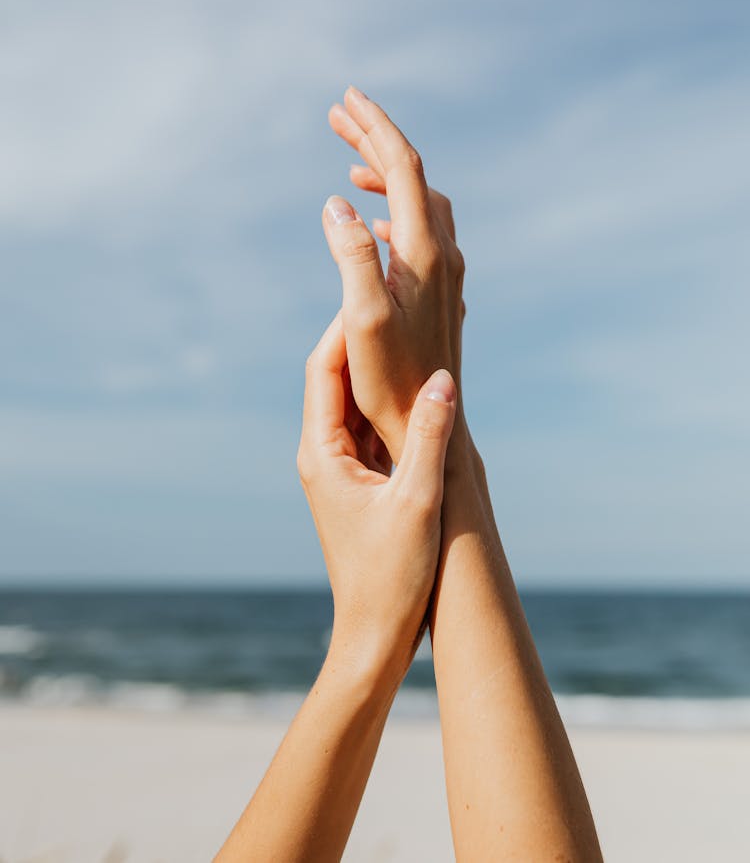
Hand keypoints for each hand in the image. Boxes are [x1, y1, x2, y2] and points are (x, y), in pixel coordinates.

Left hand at [297, 312, 456, 682]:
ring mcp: (341, 467)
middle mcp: (323, 452)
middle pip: (338, 376)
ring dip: (381, 368)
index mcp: (321, 452)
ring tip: (415, 326)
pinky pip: (374, 428)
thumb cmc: (389, 579)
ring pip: (357, 401)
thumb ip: (430, 439)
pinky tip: (425, 386)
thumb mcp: (417, 504)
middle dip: (365, 336)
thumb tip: (443, 377)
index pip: (326, 369)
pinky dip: (394, 403)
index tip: (375, 287)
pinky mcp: (360, 482)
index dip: (348, 326)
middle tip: (398, 294)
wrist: (372, 638)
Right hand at [323, 86, 464, 462]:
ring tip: (350, 167)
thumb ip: (352, 257)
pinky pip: (419, 229)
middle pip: (412, 175)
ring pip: (418, 201)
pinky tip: (373, 222)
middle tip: (339, 114)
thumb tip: (336, 205)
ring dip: (386, 175)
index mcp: (423, 251)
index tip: (347, 98)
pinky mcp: (440, 291)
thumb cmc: (393, 381)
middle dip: (376, 140)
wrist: (432, 426)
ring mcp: (445, 272)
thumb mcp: (364, 319)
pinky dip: (394, 209)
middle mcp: (442, 253)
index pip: (403, 167)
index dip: (375, 128)